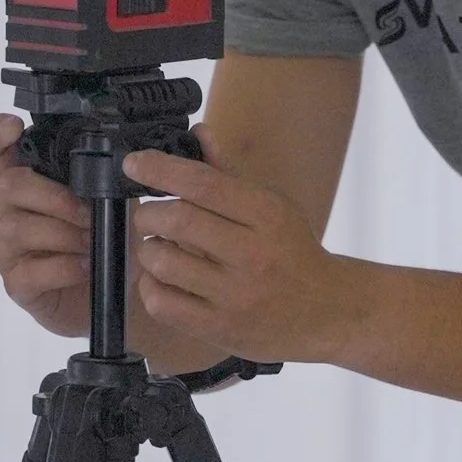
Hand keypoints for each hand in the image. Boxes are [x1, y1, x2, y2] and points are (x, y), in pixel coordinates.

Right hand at [0, 113, 90, 338]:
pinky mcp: (15, 283)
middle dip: (56, 197)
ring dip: (63, 234)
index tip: (13, 128)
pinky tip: (83, 266)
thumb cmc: (106, 236)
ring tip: (92, 242)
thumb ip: (100, 174)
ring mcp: (5, 247)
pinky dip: (63, 267)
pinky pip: (29, 271)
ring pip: (17, 229)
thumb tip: (106, 158)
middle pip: (9, 185)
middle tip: (90, 214)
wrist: (116, 288)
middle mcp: (4, 209)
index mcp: (23, 179)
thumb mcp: (109, 196)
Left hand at [122, 146, 342, 363]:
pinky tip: (162, 279)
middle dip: (148, 213)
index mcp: (266, 215)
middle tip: (147, 214)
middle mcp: (251, 254)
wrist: (326, 311)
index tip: (134, 164)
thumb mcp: (272, 206)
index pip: (203, 183)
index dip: (160, 169)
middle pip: (178, 220)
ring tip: (159, 246)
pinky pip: (162, 303)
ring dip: (148, 248)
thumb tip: (198, 133)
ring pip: (163, 262)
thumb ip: (228, 173)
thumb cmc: (292, 253)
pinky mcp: (219, 329)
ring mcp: (235, 295)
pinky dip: (150, 286)